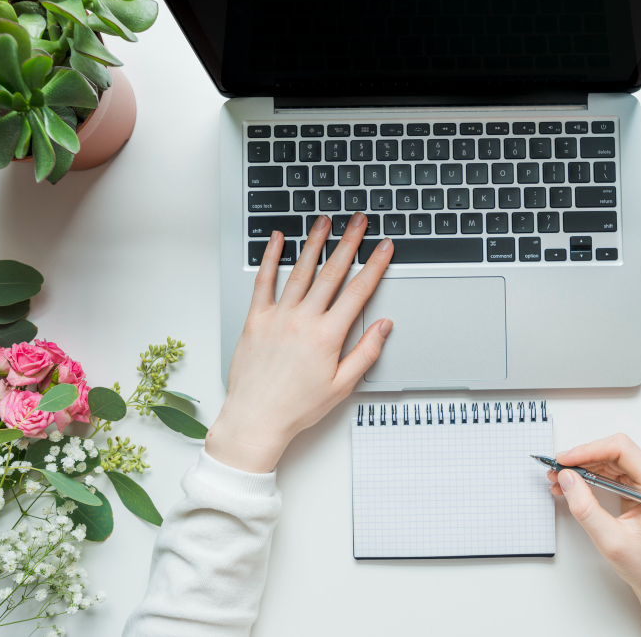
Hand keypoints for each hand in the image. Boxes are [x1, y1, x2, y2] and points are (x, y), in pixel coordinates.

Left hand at [206, 213, 393, 473]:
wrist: (256, 418)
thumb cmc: (297, 407)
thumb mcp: (341, 385)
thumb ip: (366, 352)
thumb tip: (384, 326)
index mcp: (327, 336)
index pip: (358, 292)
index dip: (375, 266)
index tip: (384, 248)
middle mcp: (303, 320)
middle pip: (332, 273)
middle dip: (349, 243)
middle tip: (359, 222)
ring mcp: (278, 316)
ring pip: (300, 271)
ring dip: (314, 243)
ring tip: (325, 222)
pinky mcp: (256, 319)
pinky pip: (264, 282)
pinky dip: (270, 258)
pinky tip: (276, 240)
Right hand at [549, 434, 640, 636]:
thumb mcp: (611, 541)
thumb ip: (586, 508)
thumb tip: (568, 479)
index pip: (621, 450)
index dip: (589, 450)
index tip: (564, 460)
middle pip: (614, 452)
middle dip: (582, 460)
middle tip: (556, 471)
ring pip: (610, 461)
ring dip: (583, 468)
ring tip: (559, 479)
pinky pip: (612, 472)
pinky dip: (590, 476)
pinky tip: (573, 484)